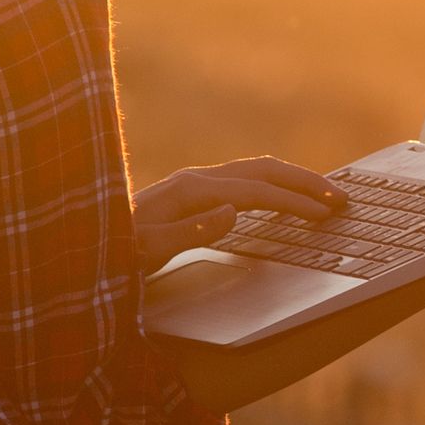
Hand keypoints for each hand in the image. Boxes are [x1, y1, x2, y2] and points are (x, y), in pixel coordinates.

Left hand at [132, 157, 341, 272]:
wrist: (82, 245)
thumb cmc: (112, 254)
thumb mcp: (146, 251)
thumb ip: (189, 232)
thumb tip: (233, 212)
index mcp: (188, 191)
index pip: (254, 191)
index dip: (292, 201)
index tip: (324, 214)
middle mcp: (193, 180)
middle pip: (262, 170)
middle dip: (305, 182)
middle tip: (342, 197)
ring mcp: (193, 183)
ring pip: (256, 171)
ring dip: (293, 180)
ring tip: (325, 195)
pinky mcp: (193, 193)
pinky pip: (245, 180)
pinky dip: (274, 184)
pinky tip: (284, 199)